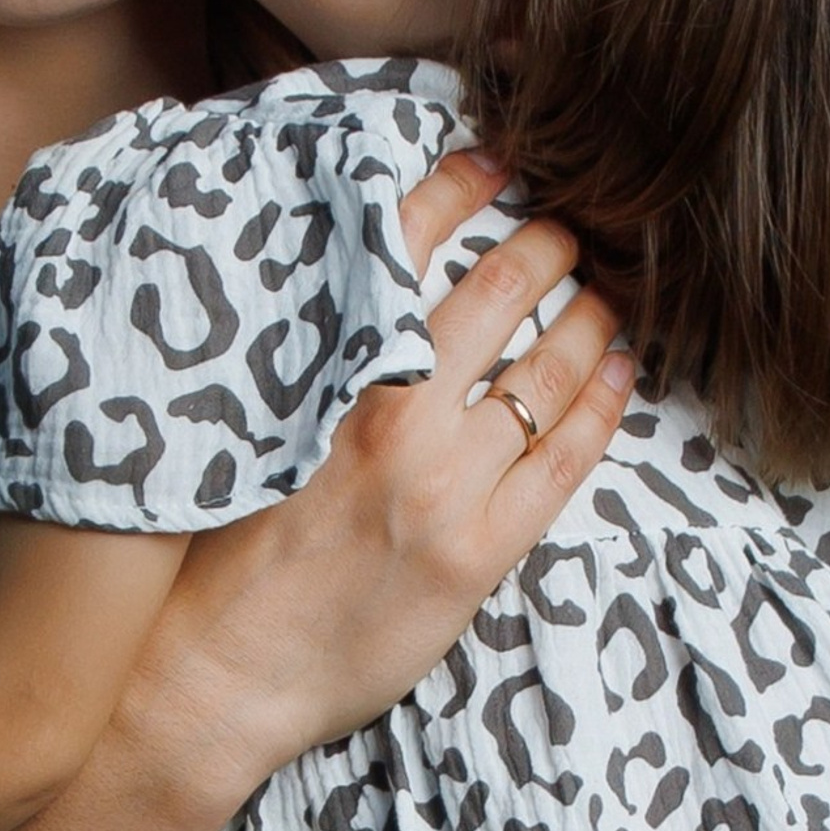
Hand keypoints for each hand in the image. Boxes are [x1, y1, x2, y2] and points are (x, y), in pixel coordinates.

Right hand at [126, 151, 631, 805]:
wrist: (211, 670)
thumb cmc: (209, 545)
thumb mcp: (238, 424)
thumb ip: (301, 357)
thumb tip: (354, 289)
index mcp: (324, 369)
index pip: (404, 247)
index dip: (460, 190)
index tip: (495, 160)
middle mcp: (390, 414)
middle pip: (496, 296)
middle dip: (547, 246)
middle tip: (572, 224)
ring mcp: (441, 485)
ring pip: (544, 373)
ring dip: (588, 318)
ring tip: (609, 292)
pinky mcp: (476, 554)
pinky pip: (563, 463)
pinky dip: (601, 408)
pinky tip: (619, 375)